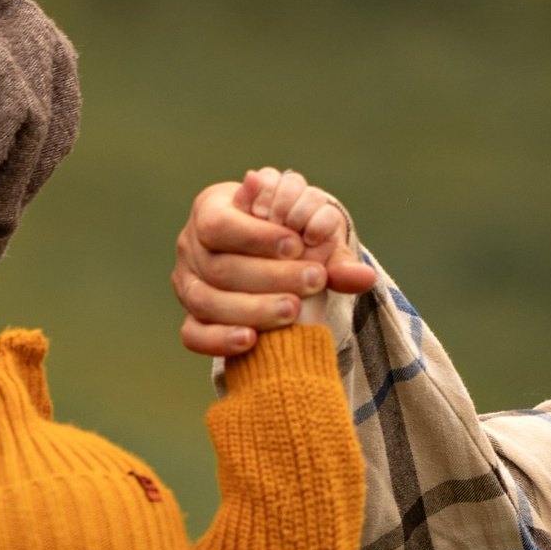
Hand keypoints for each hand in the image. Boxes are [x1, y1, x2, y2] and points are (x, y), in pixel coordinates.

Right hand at [173, 166, 375, 357]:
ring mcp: (185, 284)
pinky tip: (251, 340)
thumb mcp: (306, 237)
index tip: (298, 245)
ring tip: (293, 311)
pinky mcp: (190, 318)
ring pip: (206, 300)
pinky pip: (193, 334)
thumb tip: (364, 277)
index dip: (257, 237)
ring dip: (251, 307)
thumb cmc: (288, 243)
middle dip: (268, 275)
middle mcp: (190, 246)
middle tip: (312, 282)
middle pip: (219, 266)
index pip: (220, 224)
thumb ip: (331, 254)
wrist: (270, 266)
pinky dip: (219, 339)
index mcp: (211, 209)